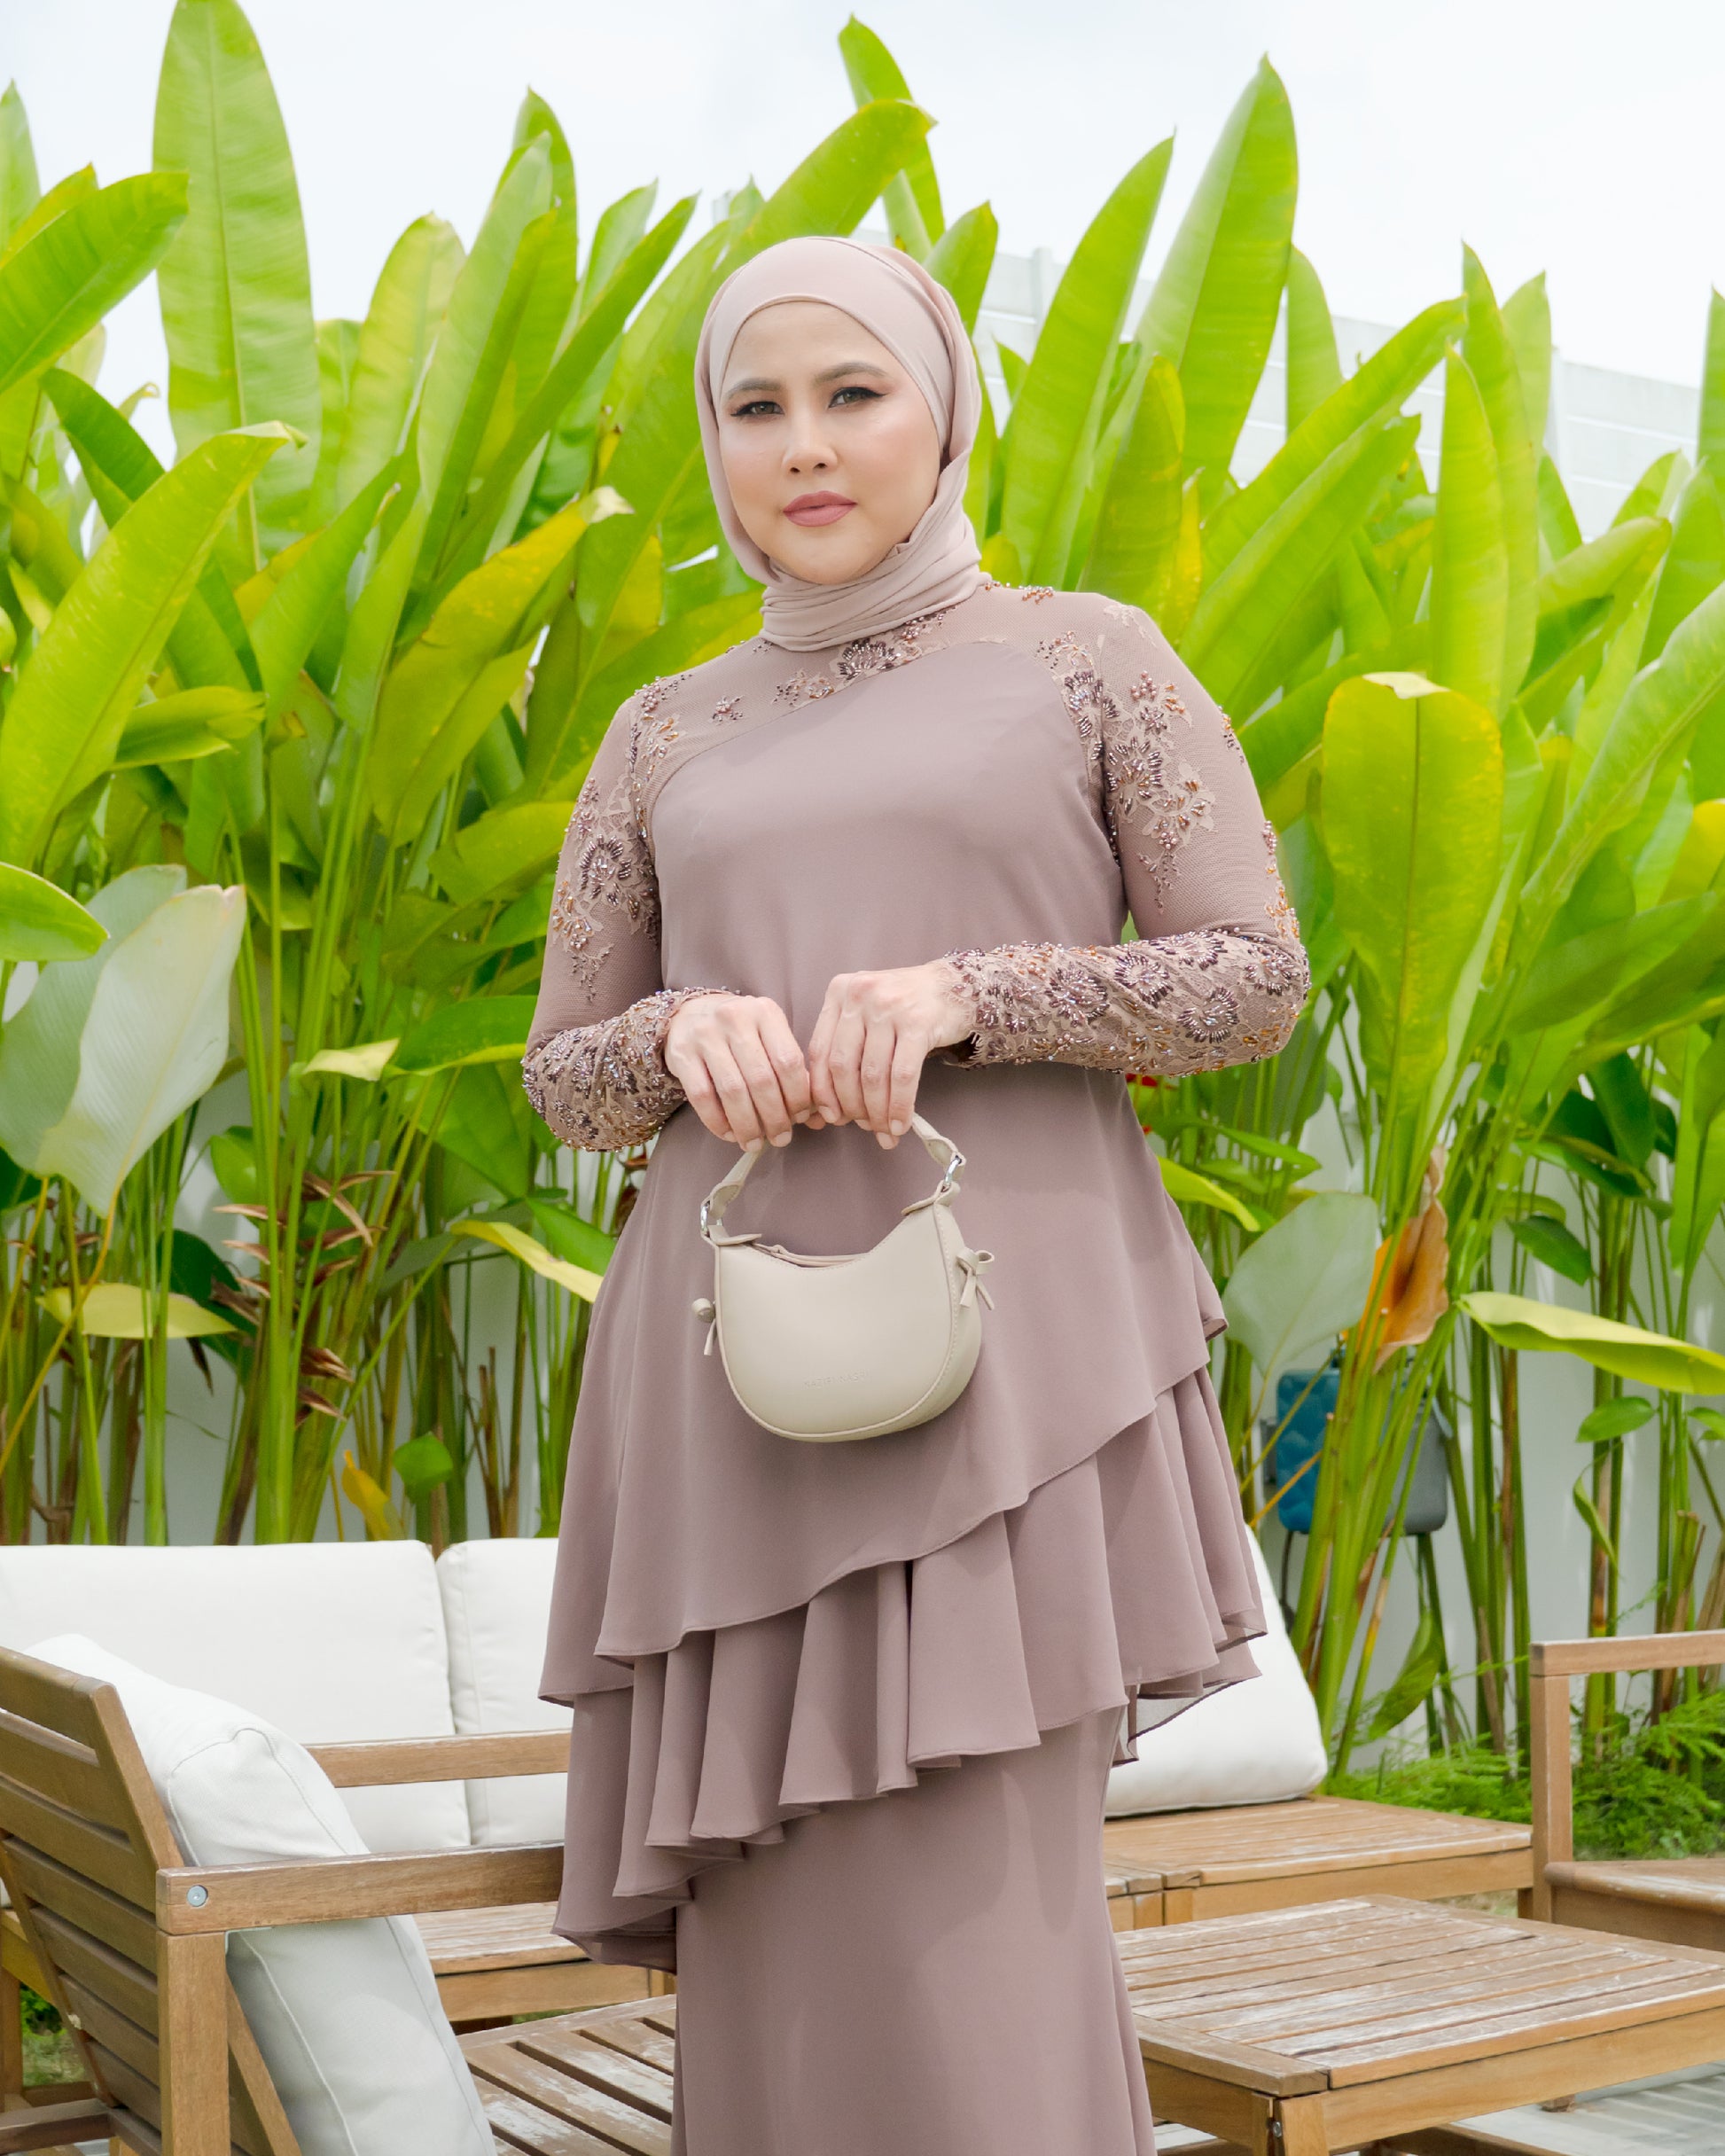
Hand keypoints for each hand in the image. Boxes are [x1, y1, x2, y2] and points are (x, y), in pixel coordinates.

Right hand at [664, 994, 817, 1150]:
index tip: (800, 1118)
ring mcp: (705, 1035)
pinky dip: (718, 1122)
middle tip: (781, 1139)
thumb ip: (788, 1066)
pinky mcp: (681, 1054)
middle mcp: (735, 1018)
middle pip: (761, 1079)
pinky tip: (730, 1134)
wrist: (689, 1015)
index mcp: (765, 1012)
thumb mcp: (767, 1035)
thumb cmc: (739, 1032)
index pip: (788, 1061)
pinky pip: (702, 1097)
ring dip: (747, 1125)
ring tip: (754, 1142)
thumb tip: (812, 1113)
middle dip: (774, 1117)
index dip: (798, 1096)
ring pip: (732, 1091)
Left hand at [807, 961, 973, 1146]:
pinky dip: (900, 1106)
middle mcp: (859, 994)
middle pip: (843, 1066)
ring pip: (872, 1075)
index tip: (831, 1116)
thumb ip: (847, 1046)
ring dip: (877, 1112)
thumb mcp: (866, 1011)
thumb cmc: (906, 1006)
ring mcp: (888, 1007)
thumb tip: (835, 1108)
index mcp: (839, 992)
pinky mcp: (918, 1023)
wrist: (956, 986)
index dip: (823, 1091)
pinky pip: (902, 1076)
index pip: (820, 1051)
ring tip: (884, 1131)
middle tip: (862, 1127)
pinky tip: (901, 1123)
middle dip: (851, 1106)